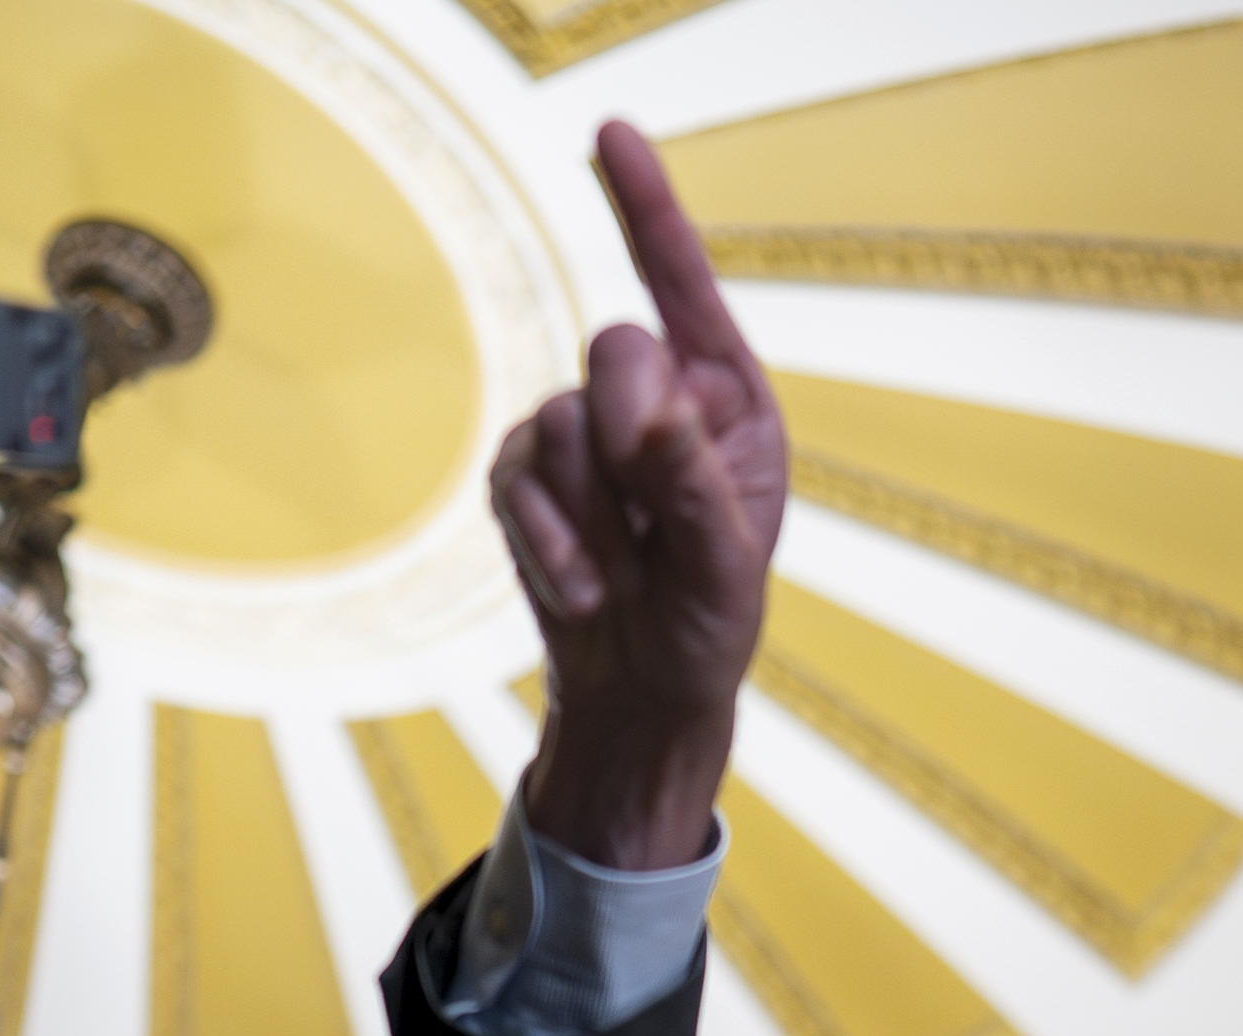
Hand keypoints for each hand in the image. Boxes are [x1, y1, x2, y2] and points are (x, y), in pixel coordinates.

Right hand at [501, 122, 787, 870]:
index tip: (608, 133)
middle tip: (646, 516)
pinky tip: (580, 588)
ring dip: (586, 516)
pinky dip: (544, 540)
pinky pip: (514, 476)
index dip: (644, 207)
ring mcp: (587, 435)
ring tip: (620, 580)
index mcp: (728, 401)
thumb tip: (641, 399)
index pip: (682, 286)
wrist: (642, 696)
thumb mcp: (724, 562)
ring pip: (555, 421)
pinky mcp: (529, 477)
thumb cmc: (708, 627)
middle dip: (624, 436)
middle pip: (611, 349)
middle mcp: (657, 402)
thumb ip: (690, 479)